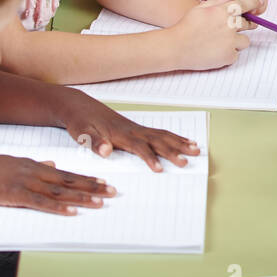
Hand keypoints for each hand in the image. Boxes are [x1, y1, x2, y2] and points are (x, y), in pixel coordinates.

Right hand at [0, 153, 114, 214]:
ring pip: (60, 192)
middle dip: (93, 187)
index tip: (105, 183)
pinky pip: (40, 203)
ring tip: (100, 202)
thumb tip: (52, 165)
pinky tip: (72, 211)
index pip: (67, 174)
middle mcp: (35, 172)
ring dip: (81, 197)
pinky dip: (57, 207)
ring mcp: (26, 183)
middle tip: (113, 192)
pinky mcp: (15, 195)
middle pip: (69, 182)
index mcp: (35, 166)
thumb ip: (35, 165)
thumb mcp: (15, 163)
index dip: (87, 179)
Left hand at [60, 94, 200, 170]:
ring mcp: (136, 128)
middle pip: (157, 141)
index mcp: (120, 134)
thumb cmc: (80, 122)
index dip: (149, 158)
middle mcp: (132, 130)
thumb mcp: (81, 133)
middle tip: (187, 161)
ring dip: (180, 143)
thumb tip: (106, 150)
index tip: (159, 170)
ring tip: (196, 149)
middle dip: (173, 151)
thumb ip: (94, 142)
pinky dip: (174, 137)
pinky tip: (185, 141)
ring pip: (163, 135)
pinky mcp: (137, 129)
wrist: (79, 107)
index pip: (138, 147)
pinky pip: (160, 133)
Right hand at [159, 0, 263, 70]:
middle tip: (227, 30)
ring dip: (236, 41)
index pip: (245, 5)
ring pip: (244, 41)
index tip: (259, 2)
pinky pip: (236, 55)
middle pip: (247, 23)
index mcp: (223, 11)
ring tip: (219, 43)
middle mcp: (230, 25)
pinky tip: (215, 52)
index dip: (254, 3)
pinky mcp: (229, 56)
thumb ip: (218, 1)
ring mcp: (231, 42)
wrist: (176, 47)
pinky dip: (228, 54)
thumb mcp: (200, 8)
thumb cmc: (186, 26)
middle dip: (241, 26)